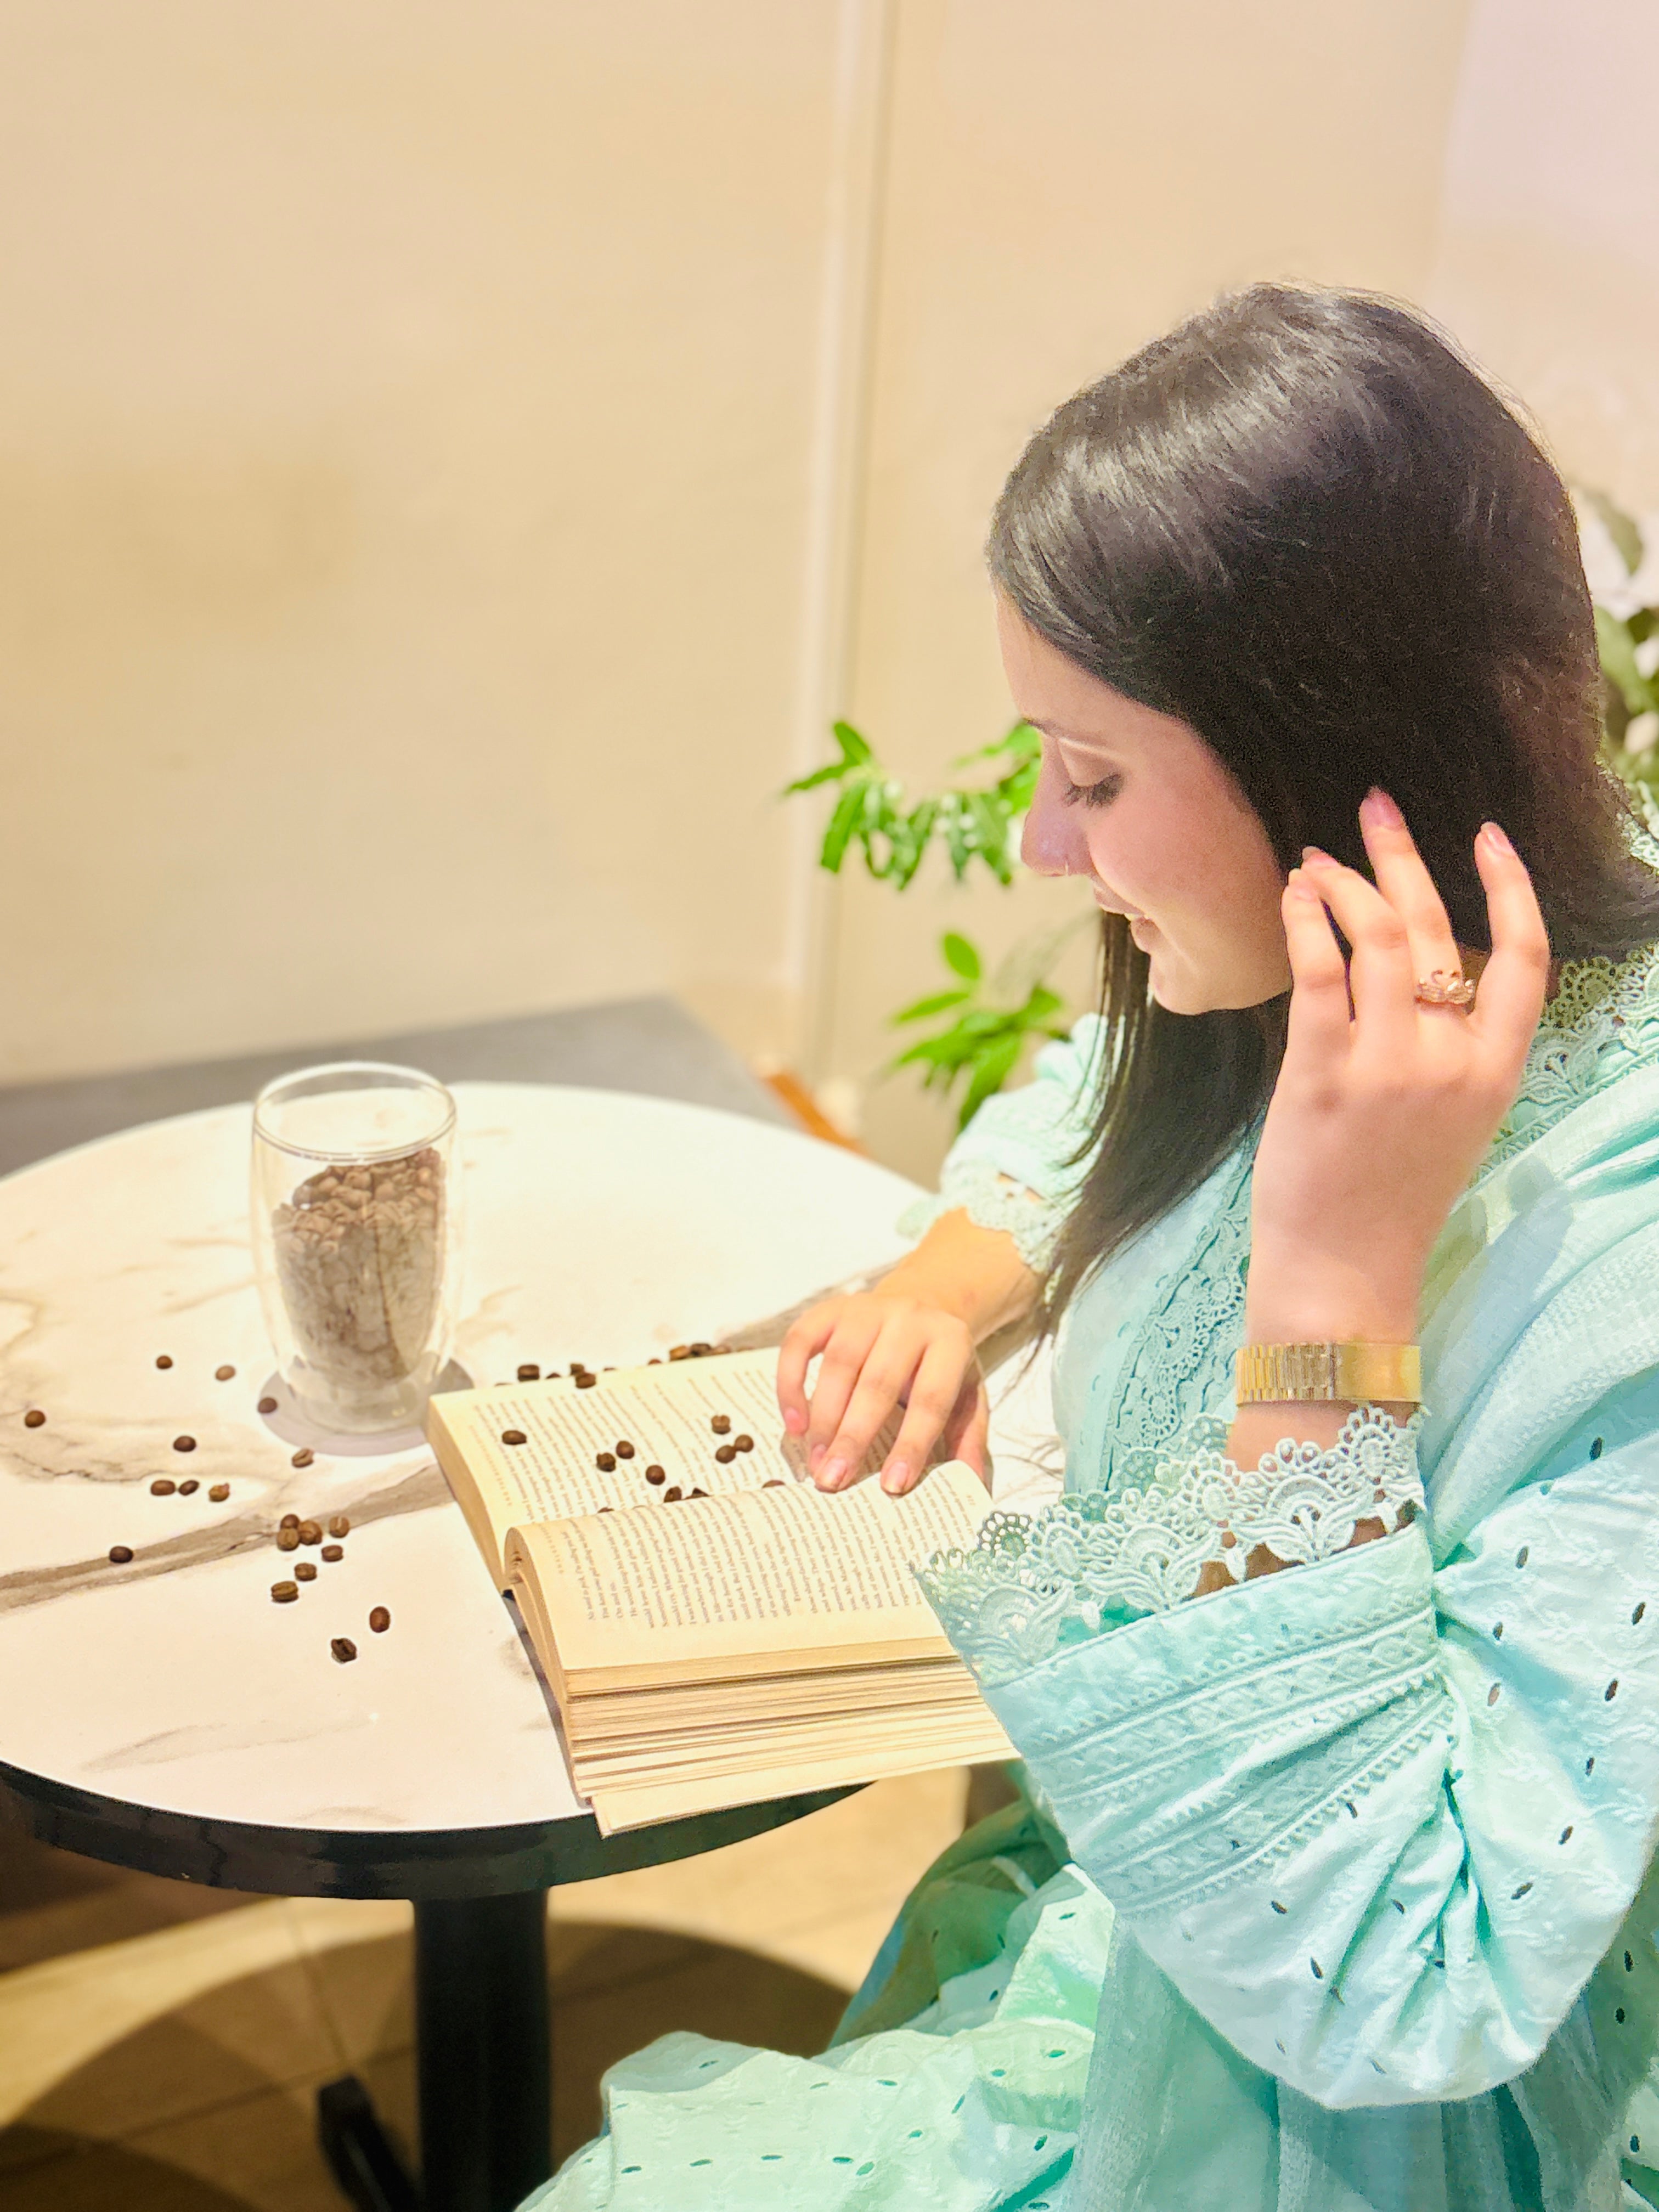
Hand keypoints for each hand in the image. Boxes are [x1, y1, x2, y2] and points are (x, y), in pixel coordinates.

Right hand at [776, 1289, 989, 1494]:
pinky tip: (794, 1423)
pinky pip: (800, 1341)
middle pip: (878, 1382)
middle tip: (834, 1480)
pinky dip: (790, 1382)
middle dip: (854, 1436)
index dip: (912, 1443)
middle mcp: (908, 1319)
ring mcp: (866, 1309)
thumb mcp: (967, 1396)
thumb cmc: (939, 1366)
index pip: (931, 1399)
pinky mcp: (830, 1309)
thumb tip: (972, 1488)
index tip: (893, 1486)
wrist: (921, 1305)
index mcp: (950, 1343)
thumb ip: (968, 1439)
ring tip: (815, 1462)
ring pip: (838, 1363)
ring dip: (822, 1417)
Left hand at [1245, 789, 1550, 1342]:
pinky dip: (1305, 919)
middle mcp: (1450, 1060)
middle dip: (1404, 855)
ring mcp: (1389, 1065)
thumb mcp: (1448, 1121)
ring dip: (1342, 880)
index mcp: (1495, 1072)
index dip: (1511, 887)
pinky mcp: (1323, 1072)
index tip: (1487, 834)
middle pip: (1437, 928)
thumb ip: (1446, 1048)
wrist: (1343, 1273)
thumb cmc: (1385, 1200)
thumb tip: (1412, 969)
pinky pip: (1318, 969)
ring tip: (1314, 857)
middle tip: (1375, 809)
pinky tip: (1291, 894)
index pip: (1527, 959)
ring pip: (1377, 934)